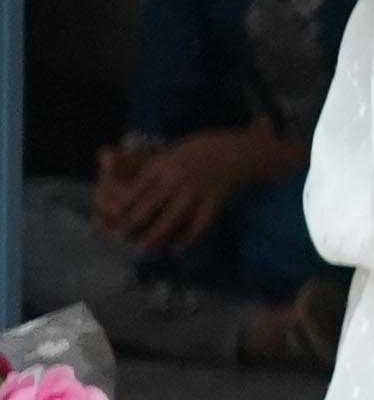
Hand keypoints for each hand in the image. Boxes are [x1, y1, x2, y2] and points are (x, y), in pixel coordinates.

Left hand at [92, 128, 271, 253]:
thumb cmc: (197, 153)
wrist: (238, 151)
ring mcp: (196, 190)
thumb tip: (120, 198)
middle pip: (148, 206)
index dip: (120, 208)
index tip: (109, 220)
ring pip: (170, 218)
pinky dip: (187, 238)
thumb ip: (147, 173)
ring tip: (143, 248)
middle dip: (131, 225)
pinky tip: (177, 248)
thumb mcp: (169, 155)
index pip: (135, 190)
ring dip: (155, 236)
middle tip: (119, 238)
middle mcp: (177, 178)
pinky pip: (198, 224)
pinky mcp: (214, 201)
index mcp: (163, 165)